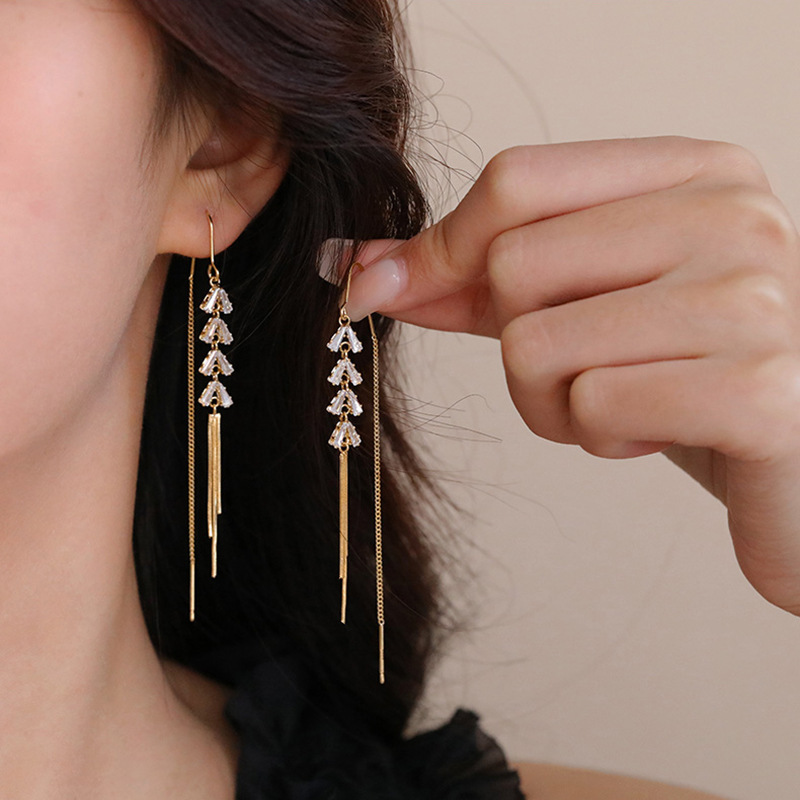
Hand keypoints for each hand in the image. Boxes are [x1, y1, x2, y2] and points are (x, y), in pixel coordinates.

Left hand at [336, 135, 799, 615]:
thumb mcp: (576, 306)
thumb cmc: (676, 375)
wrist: (793, 462)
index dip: (443, 248)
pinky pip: (593, 408)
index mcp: (694, 174)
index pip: (516, 181)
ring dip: (552, 403)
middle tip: (580, 371)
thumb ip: (471, 278)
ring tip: (624, 407)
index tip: (399, 289)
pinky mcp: (758, 390)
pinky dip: (598, 440)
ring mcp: (753, 299)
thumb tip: (359, 268)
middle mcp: (732, 217)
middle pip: (514, 266)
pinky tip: (657, 436)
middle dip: (515, 344)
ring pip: (536, 346)